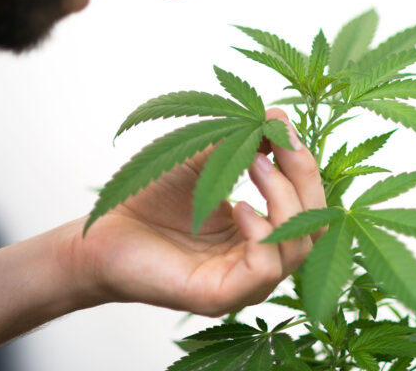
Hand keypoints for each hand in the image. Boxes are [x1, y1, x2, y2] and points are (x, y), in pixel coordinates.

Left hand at [61, 109, 324, 315]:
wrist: (102, 233)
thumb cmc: (151, 200)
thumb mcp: (205, 161)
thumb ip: (242, 145)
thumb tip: (279, 118)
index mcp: (262, 232)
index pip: (308, 205)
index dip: (303, 164)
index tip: (282, 125)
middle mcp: (260, 260)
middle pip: (314, 226)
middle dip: (302, 178)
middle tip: (278, 142)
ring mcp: (242, 282)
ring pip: (297, 247)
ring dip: (283, 199)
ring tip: (254, 166)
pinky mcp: (219, 296)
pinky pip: (264, 269)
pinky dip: (261, 234)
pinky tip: (239, 207)